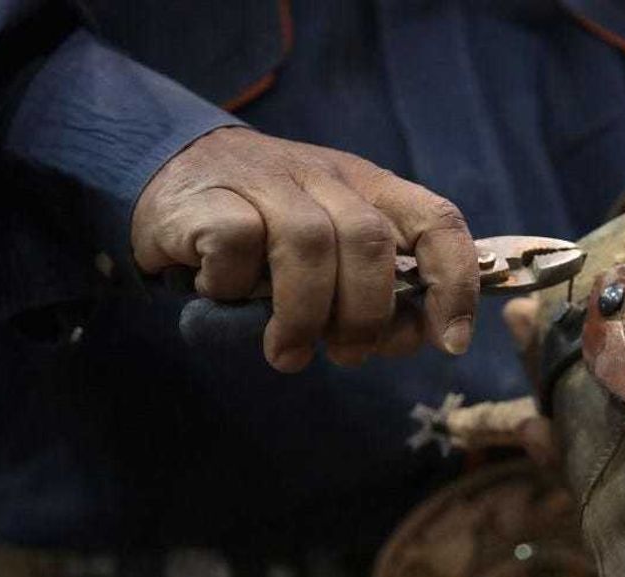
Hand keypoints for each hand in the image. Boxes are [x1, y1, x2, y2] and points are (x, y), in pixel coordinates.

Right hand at [131, 127, 478, 371]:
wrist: (169, 174)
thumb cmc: (265, 233)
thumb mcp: (331, 254)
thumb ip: (375, 291)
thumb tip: (413, 336)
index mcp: (370, 189)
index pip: (438, 221)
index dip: (456, 283)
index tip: (451, 342)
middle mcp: (326, 177)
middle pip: (371, 244)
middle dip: (366, 315)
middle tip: (344, 353)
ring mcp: (269, 180)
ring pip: (309, 245)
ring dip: (303, 315)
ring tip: (287, 351)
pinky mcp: (212, 196)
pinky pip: (239, 244)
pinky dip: (236, 286)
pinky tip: (224, 294)